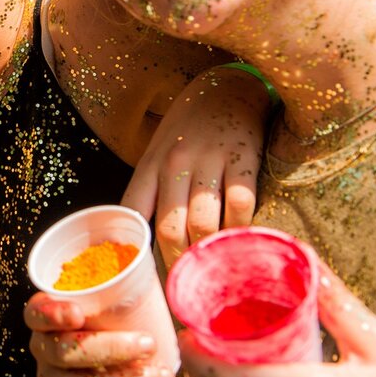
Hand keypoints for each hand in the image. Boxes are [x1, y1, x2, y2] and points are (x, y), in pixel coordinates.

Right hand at [24, 293, 173, 376]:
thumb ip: (118, 288)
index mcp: (46, 320)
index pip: (35, 313)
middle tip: (149, 342)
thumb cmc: (110, 332)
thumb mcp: (108, 308)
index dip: (52, 313)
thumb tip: (152, 245)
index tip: (79, 312)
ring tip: (162, 375)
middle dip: (111, 348)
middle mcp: (43, 351)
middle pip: (64, 352)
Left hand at [123, 65, 266, 267]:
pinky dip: (240, 231)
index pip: (132, 214)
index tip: (139, 278)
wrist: (228, 87)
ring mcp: (209, 162)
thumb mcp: (158, 156)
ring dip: (207, 255)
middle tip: (185, 289)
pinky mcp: (243, 160)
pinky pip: (239, 205)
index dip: (134, 250)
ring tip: (213, 278)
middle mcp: (175, 164)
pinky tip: (242, 246)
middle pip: (169, 228)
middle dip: (176, 264)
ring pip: (202, 223)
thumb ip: (150, 194)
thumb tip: (141, 243)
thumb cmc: (188, 132)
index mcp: (150, 166)